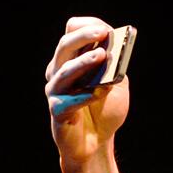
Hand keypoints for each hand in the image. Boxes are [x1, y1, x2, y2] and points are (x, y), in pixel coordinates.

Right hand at [44, 17, 130, 172]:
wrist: (96, 144)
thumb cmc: (104, 112)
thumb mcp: (116, 86)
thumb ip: (116, 69)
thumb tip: (115, 52)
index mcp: (71, 61)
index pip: (71, 34)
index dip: (87, 28)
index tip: (105, 29)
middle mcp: (59, 72)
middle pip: (64, 46)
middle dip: (84, 38)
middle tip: (102, 34)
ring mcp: (56, 91)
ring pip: (64, 71)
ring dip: (84, 62)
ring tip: (102, 56)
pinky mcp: (58, 111)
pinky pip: (69, 101)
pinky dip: (86, 95)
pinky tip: (99, 92)